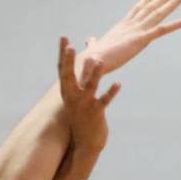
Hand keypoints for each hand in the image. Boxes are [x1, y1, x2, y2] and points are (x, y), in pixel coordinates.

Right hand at [57, 37, 120, 153]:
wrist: (85, 142)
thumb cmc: (83, 113)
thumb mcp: (79, 93)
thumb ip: (83, 73)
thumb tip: (84, 58)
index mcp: (67, 91)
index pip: (62, 69)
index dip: (62, 54)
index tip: (63, 37)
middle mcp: (72, 98)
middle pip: (69, 77)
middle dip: (69, 62)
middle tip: (69, 47)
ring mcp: (83, 106)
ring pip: (89, 87)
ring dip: (93, 75)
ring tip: (98, 61)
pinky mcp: (95, 114)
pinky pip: (104, 101)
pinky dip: (110, 93)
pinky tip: (118, 84)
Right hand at [79, 0, 180, 74]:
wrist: (91, 61)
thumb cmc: (91, 57)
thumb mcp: (94, 47)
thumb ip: (94, 43)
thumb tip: (89, 40)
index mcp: (121, 27)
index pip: (135, 11)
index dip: (144, 2)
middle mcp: (130, 25)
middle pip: (149, 8)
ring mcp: (136, 31)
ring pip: (157, 14)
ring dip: (170, 4)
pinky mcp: (140, 40)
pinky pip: (161, 30)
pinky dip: (174, 25)